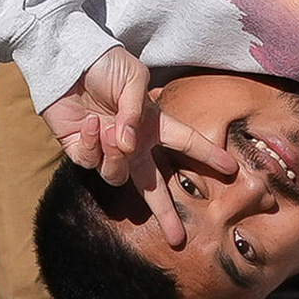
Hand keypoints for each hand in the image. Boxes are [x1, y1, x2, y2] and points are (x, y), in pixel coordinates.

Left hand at [39, 46, 234, 248]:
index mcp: (153, 124)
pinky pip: (91, 162)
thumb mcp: (133, 78)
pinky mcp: (81, 151)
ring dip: (117, 158)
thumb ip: (137, 113)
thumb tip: (130, 147)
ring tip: (111, 131)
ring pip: (118, 176)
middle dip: (166, 212)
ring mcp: (107, 150)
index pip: (186, 142)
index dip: (207, 155)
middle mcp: (133, 143)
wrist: (68, 59)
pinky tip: (91, 124)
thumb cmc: (105, 65)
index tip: (230, 170)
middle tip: (178, 239)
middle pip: (153, 185)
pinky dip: (94, 145)